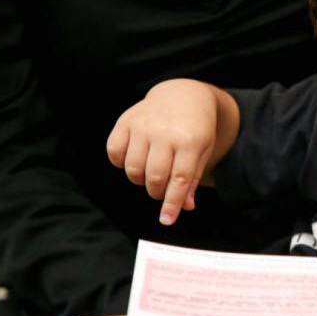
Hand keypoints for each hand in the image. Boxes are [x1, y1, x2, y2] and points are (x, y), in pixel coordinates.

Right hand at [106, 79, 217, 224]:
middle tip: (160, 188)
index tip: (166, 220)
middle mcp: (165, 133)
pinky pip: (114, 153)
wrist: (183, 95)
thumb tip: (184, 208)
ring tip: (149, 172)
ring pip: (133, 169)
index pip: (179, 180)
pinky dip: (120, 163)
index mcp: (190, 141)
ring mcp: (143, 125)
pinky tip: (134, 157)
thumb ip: (191, 179)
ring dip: (140, 180)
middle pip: (154, 178)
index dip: (171, 203)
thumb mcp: (202, 152)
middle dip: (156, 192)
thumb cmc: (195, 129)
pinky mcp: (126, 121)